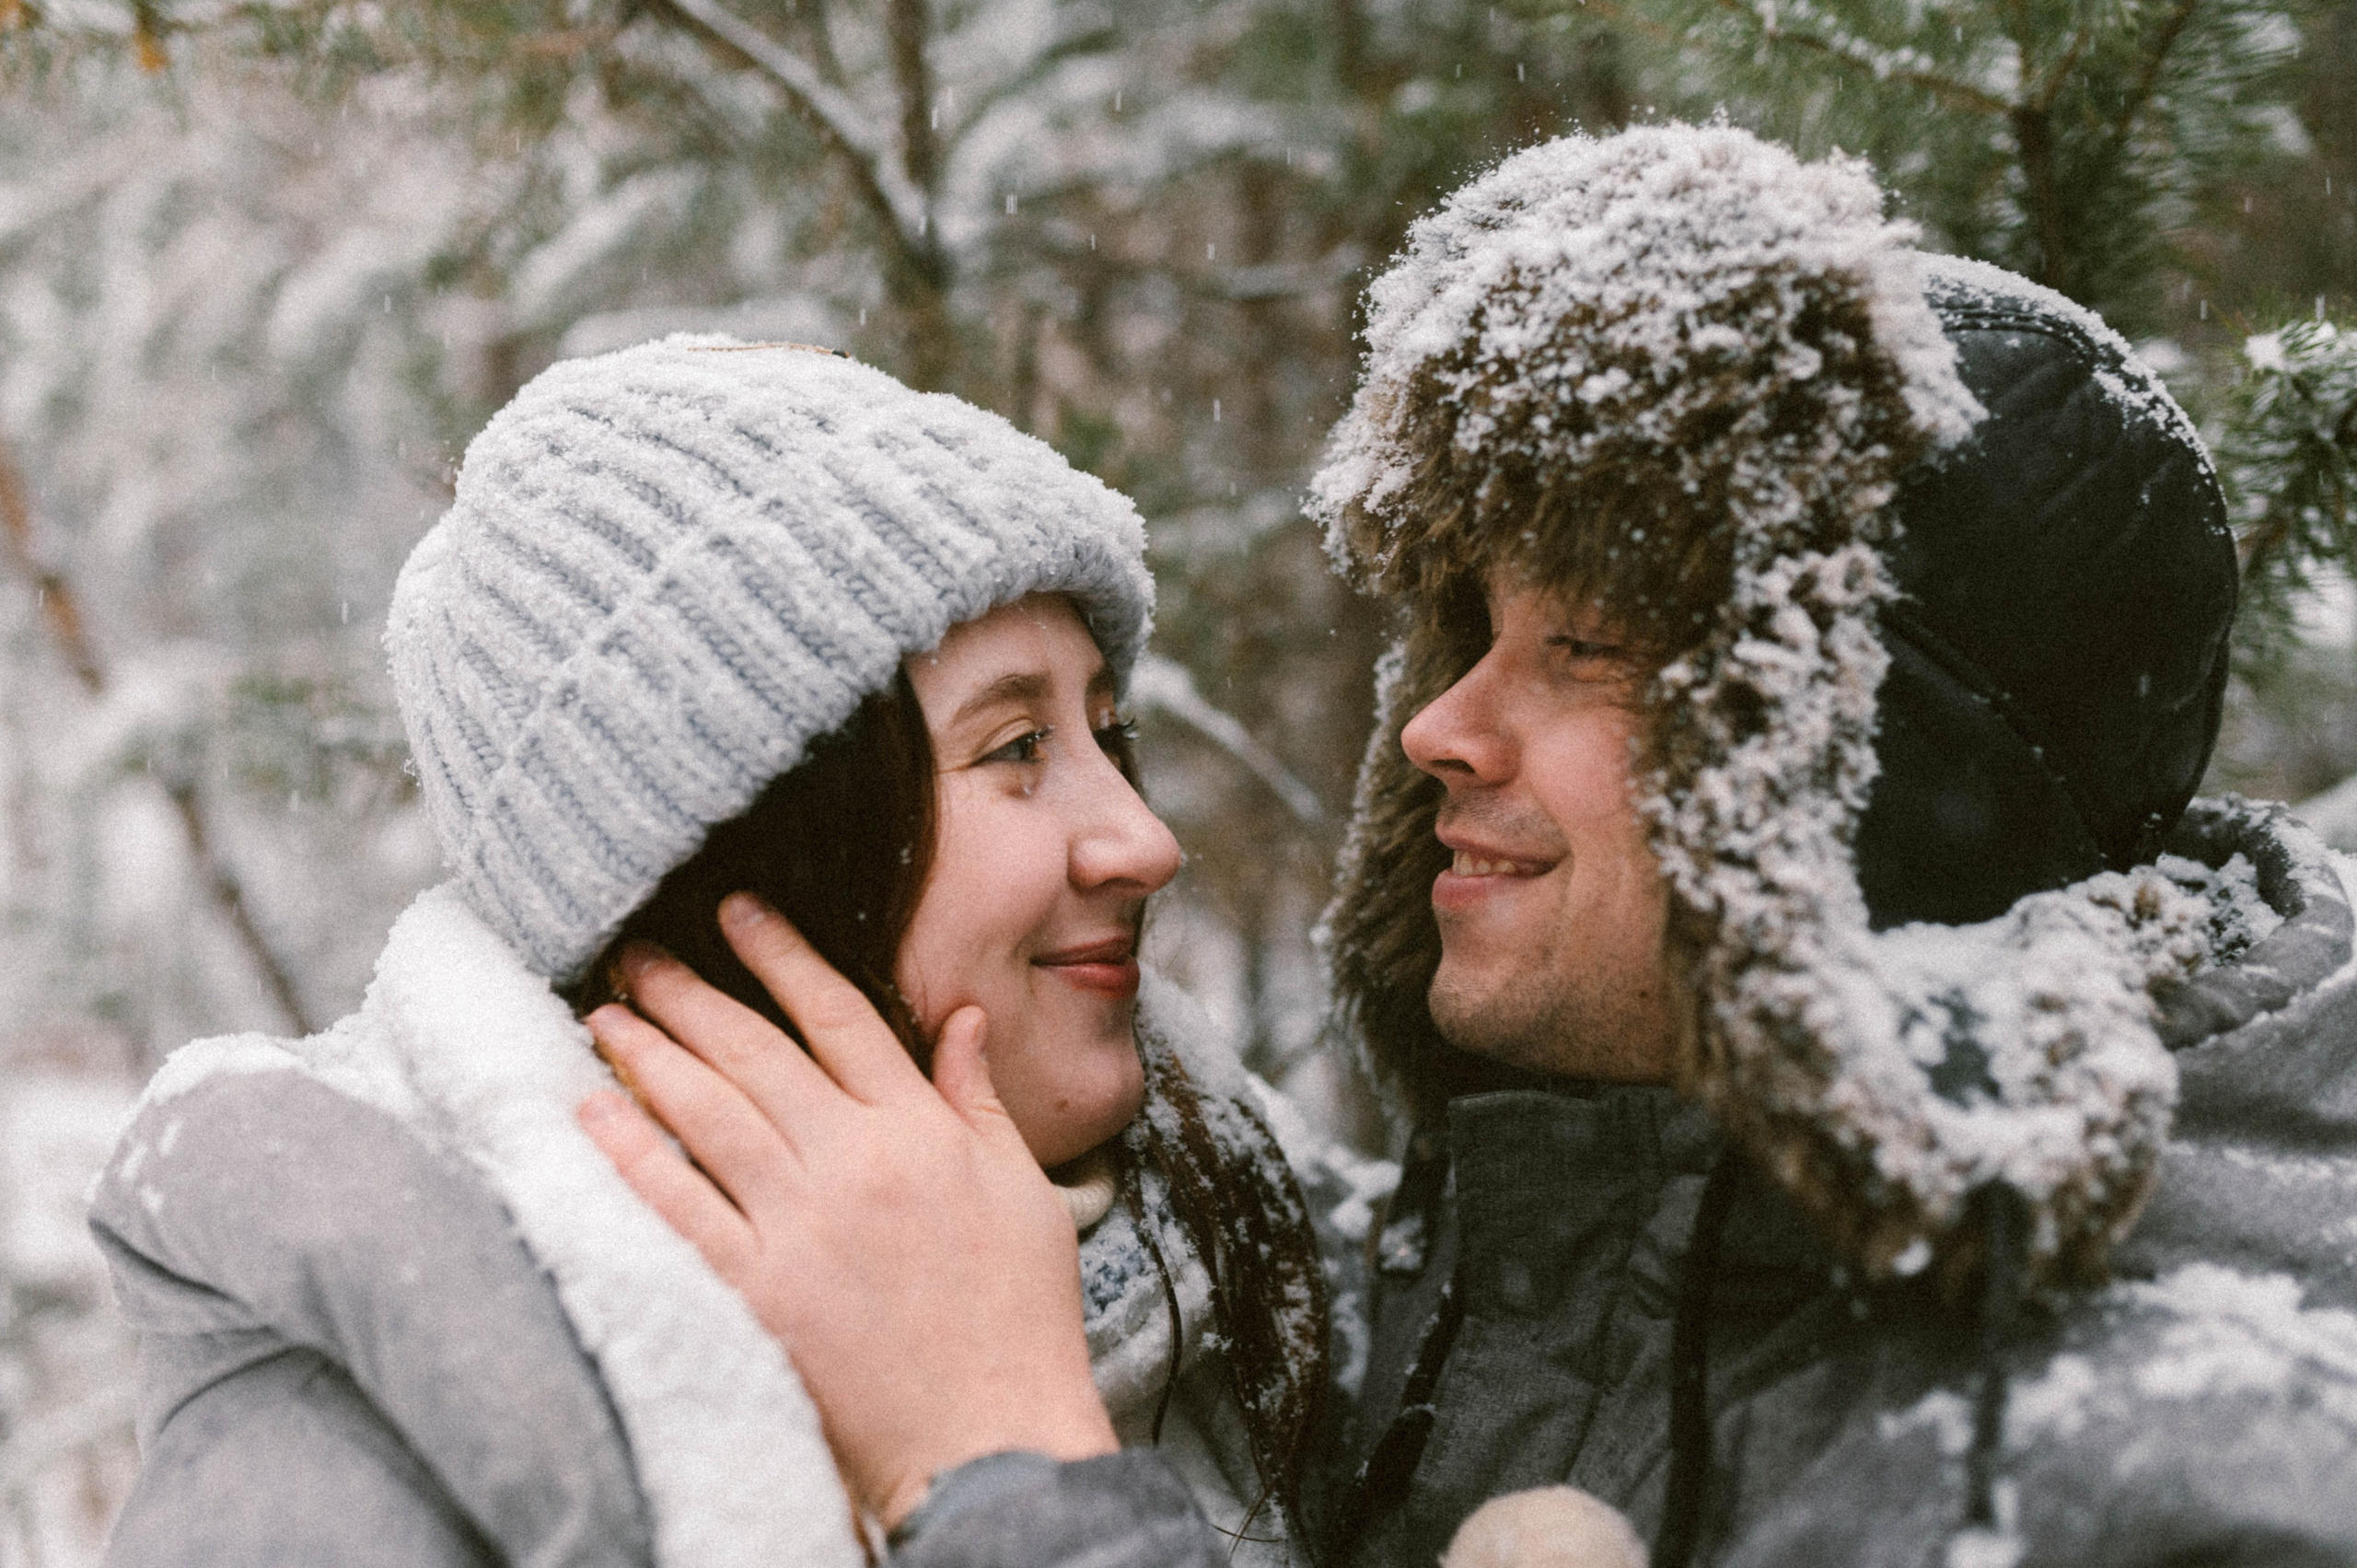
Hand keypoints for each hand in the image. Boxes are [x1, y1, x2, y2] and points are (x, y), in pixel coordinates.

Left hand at [577, 892, 1117, 1529]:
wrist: (990, 1433)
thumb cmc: (1019, 1317)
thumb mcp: (1022, 1190)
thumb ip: (978, 1099)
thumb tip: (961, 1018)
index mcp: (921, 1130)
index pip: (839, 1013)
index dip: (782, 954)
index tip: (737, 912)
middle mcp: (854, 1161)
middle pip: (755, 1051)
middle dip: (690, 990)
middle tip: (638, 949)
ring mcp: (801, 1225)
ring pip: (707, 1113)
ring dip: (648, 1053)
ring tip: (605, 1011)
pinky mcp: (758, 1290)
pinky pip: (679, 1206)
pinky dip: (631, 1153)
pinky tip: (591, 1110)